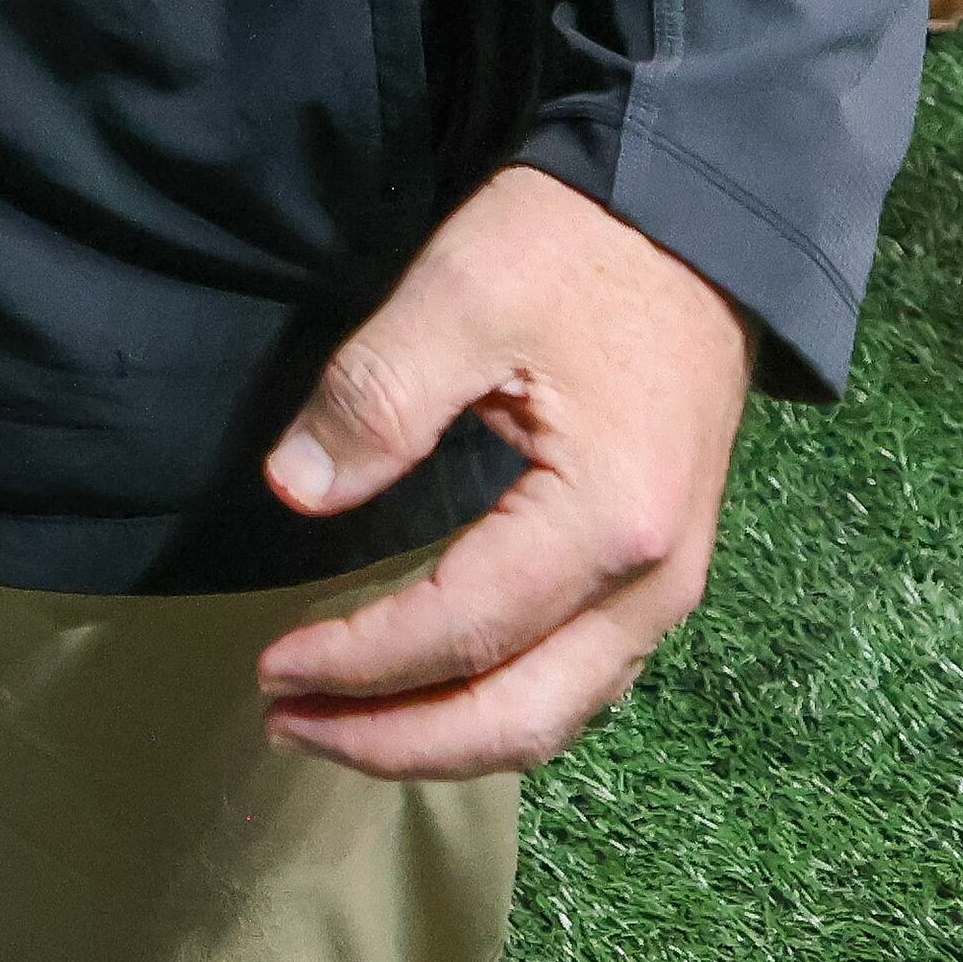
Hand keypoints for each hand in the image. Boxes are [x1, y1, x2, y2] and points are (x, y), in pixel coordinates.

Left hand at [252, 163, 754, 779]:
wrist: (693, 219)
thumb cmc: (577, 247)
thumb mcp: (461, 293)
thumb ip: (376, 398)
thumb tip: (293, 492)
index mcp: (607, 523)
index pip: (460, 630)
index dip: (358, 660)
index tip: (269, 666)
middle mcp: (654, 585)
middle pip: (519, 716)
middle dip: (396, 741)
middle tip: (288, 725)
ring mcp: (670, 587)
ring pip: (556, 714)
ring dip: (447, 739)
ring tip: (342, 726)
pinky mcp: (661, 569)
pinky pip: (581, 679)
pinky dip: (501, 707)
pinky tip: (434, 692)